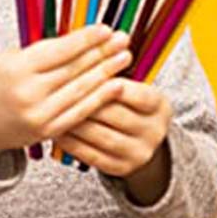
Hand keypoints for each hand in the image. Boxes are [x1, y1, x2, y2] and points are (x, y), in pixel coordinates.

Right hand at [0, 24, 133, 164]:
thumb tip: (77, 39)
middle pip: (75, 68)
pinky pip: (79, 112)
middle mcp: (29, 92)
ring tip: (125, 58)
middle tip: (124, 39)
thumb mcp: (6, 59)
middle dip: (103, 52)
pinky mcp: (46, 131)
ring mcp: (39, 114)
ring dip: (107, 72)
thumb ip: (39, 52)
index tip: (105, 28)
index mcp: (17, 68)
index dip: (86, 39)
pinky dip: (99, 98)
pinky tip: (114, 86)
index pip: (60, 50)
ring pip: (81, 90)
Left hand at [54, 77, 173, 177]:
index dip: (114, 86)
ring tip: (56, 111)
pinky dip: (73, 143)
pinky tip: (58, 131)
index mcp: (160, 107)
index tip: (93, 76)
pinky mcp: (121, 168)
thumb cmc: (128, 103)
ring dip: (76, 122)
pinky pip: (93, 156)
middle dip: (88, 102)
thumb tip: (96, 49)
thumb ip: (117, 72)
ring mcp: (138, 153)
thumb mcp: (134, 86)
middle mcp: (154, 132)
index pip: (139, 96)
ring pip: (102, 137)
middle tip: (63, 91)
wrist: (139, 139)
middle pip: (116, 116)